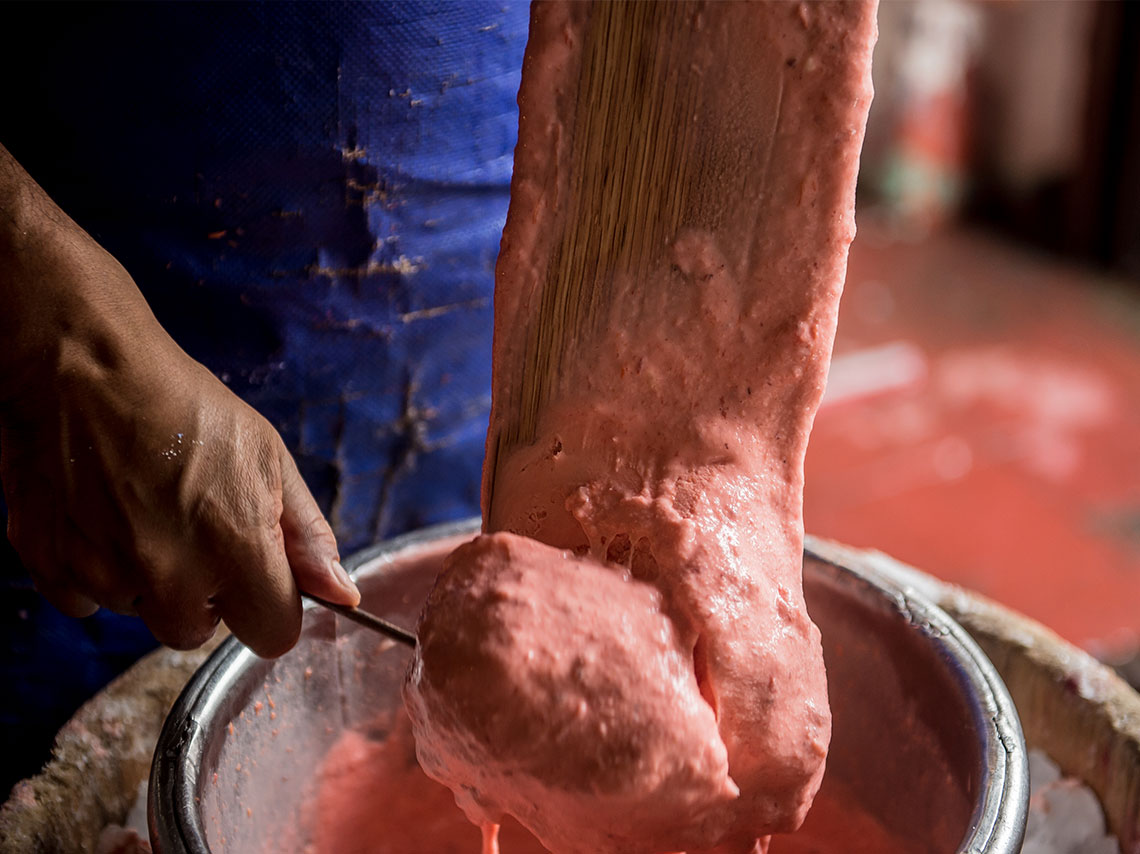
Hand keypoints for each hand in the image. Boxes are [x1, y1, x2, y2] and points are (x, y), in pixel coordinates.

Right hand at [0, 147, 358, 656]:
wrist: (85, 367)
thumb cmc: (184, 405)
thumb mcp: (270, 459)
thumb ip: (308, 536)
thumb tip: (343, 595)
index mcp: (236, 550)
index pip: (273, 635)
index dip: (271, 606)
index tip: (259, 579)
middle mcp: (171, 576)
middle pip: (198, 631)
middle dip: (204, 595)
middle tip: (194, 531)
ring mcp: (106, 574)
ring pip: (141, 613)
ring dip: (147, 580)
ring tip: (145, 511)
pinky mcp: (50, 566)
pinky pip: (85, 600)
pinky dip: (96, 569)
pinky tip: (104, 517)